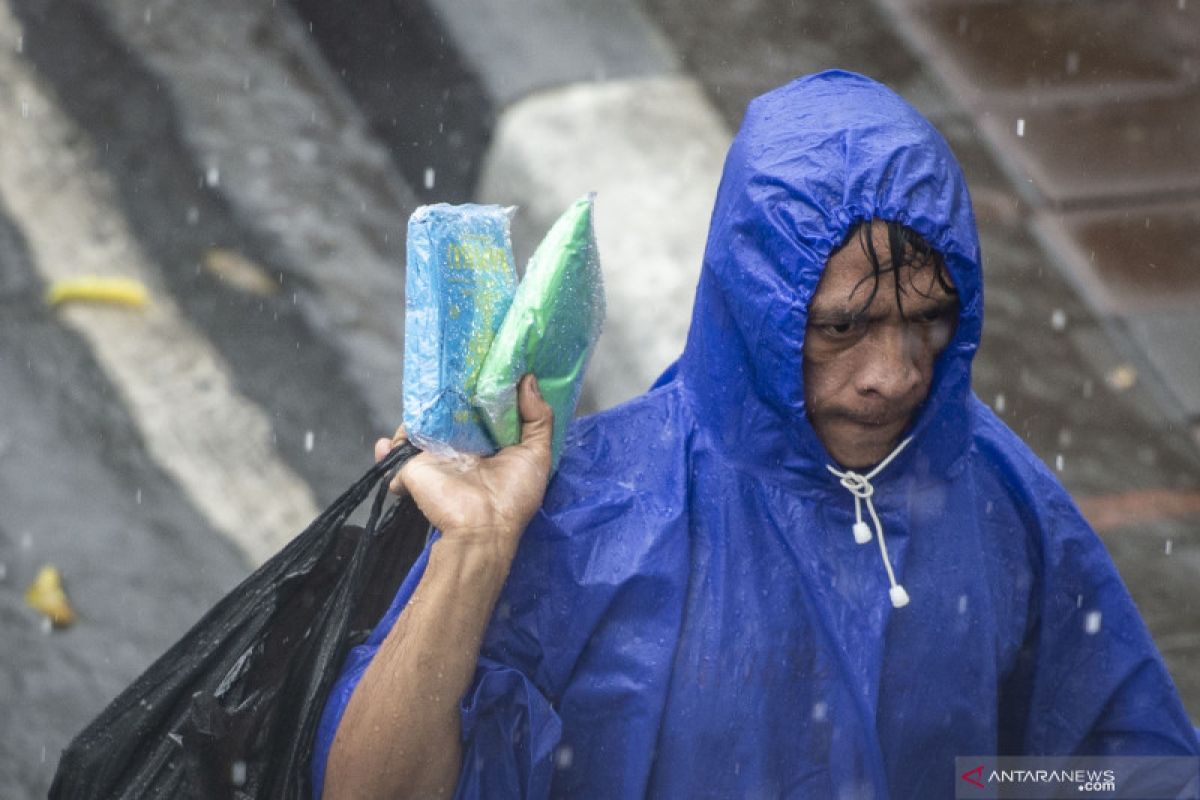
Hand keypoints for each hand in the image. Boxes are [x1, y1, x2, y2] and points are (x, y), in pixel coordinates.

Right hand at [374, 375, 553, 555]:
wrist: (484, 528)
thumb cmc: (513, 496)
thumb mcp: (536, 454)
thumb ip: (538, 417)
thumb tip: (529, 379)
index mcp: (485, 443)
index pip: (477, 410)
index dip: (477, 389)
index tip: (479, 364)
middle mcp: (458, 447)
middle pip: (445, 413)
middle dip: (443, 393)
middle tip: (447, 368)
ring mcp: (433, 456)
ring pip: (418, 426)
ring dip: (416, 413)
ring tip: (422, 393)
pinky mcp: (413, 466)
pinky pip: (395, 451)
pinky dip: (388, 448)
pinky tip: (387, 444)